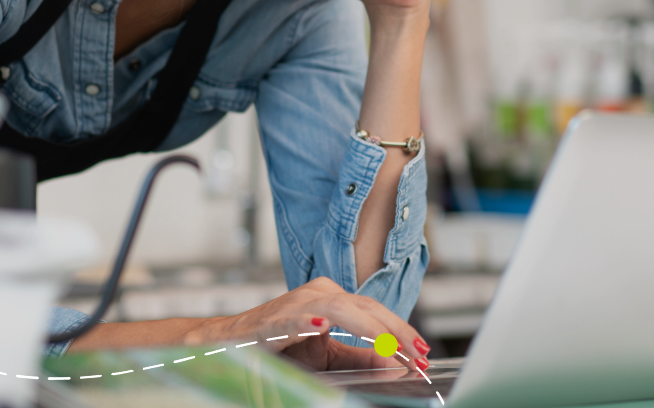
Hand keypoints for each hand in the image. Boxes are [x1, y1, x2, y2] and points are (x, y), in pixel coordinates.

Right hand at [184, 277, 431, 373]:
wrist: (229, 343)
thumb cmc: (278, 346)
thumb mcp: (326, 355)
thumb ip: (359, 356)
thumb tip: (393, 360)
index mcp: (332, 298)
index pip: (375, 311)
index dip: (402, 330)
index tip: (424, 351)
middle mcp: (318, 293)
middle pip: (366, 306)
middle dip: (397, 331)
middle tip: (420, 354)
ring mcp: (297, 301)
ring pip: (342, 307)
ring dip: (370, 328)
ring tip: (392, 346)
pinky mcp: (275, 317)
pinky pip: (297, 316)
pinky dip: (310, 320)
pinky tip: (322, 326)